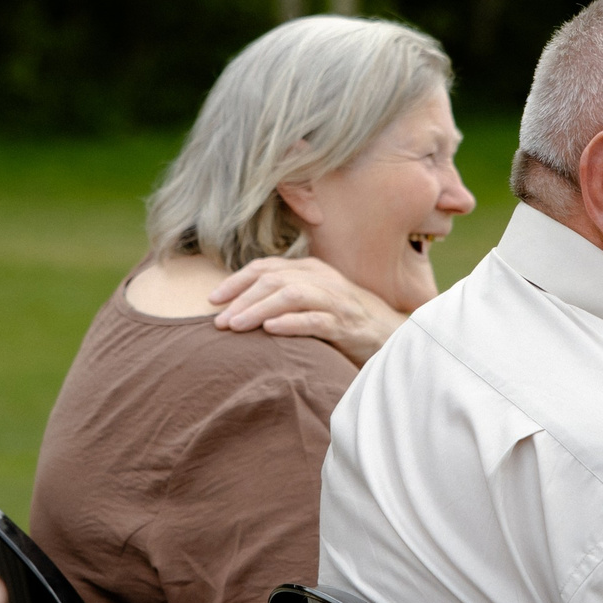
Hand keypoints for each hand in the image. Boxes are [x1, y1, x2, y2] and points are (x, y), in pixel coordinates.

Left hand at [210, 256, 404, 366]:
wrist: (391, 335)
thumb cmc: (345, 319)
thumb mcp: (314, 299)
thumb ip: (285, 295)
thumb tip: (239, 306)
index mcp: (311, 270)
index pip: (266, 267)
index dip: (236, 281)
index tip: (212, 299)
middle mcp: (321, 280)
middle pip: (273, 280)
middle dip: (241, 299)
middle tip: (218, 321)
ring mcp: (335, 301)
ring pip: (290, 296)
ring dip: (259, 310)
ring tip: (236, 326)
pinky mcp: (346, 325)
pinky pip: (315, 320)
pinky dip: (291, 323)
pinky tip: (270, 330)